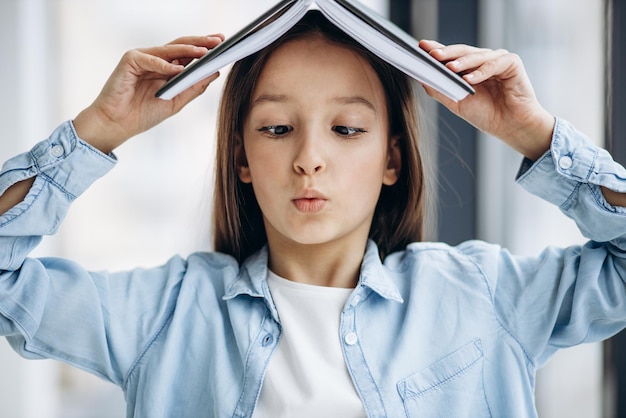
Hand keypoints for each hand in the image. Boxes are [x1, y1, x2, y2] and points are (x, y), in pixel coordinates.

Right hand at [73, 35, 223, 153]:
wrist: (118, 124)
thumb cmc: (142, 114)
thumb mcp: (175, 102)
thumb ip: (193, 87)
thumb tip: (214, 73)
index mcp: (166, 69)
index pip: (188, 53)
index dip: (204, 47)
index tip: (222, 44)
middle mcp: (156, 60)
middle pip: (181, 46)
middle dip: (200, 42)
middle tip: (218, 41)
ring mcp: (143, 58)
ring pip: (168, 49)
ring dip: (187, 50)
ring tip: (204, 52)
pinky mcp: (130, 60)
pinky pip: (150, 59)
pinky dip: (163, 65)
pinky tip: (177, 69)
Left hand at [419, 40, 554, 160]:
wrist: (510, 126)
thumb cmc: (487, 114)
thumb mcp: (457, 102)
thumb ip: (440, 89)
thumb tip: (420, 78)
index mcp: (469, 67)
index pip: (451, 55)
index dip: (437, 50)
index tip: (421, 47)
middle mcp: (483, 60)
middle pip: (462, 52)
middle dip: (446, 53)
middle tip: (432, 54)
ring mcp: (497, 60)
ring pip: (477, 56)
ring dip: (462, 62)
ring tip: (449, 67)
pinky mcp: (512, 63)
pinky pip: (493, 64)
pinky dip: (481, 72)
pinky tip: (469, 79)